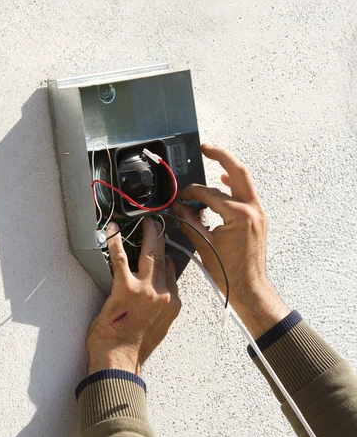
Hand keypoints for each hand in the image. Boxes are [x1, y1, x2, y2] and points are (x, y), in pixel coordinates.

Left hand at [86, 218, 180, 374]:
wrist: (120, 360)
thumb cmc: (134, 348)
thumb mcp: (157, 328)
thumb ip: (160, 309)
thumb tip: (155, 298)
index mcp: (172, 304)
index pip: (173, 273)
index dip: (168, 258)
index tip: (165, 249)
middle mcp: (164, 294)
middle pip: (164, 259)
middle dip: (161, 239)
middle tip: (157, 226)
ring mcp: (146, 290)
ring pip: (150, 254)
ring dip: (148, 235)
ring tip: (146, 223)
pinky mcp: (126, 288)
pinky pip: (121, 259)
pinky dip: (115, 243)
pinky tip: (112, 231)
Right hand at [173, 143, 288, 337]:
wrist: (249, 288)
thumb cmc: (229, 273)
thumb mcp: (204, 245)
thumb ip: (190, 222)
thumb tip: (178, 207)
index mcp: (239, 215)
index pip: (210, 194)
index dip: (191, 192)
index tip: (180, 195)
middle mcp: (252, 209)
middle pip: (238, 171)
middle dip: (221, 156)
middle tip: (205, 148)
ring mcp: (258, 213)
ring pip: (244, 181)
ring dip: (229, 169)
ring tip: (214, 159)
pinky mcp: (258, 219)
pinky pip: (247, 194)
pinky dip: (235, 186)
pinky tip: (225, 182)